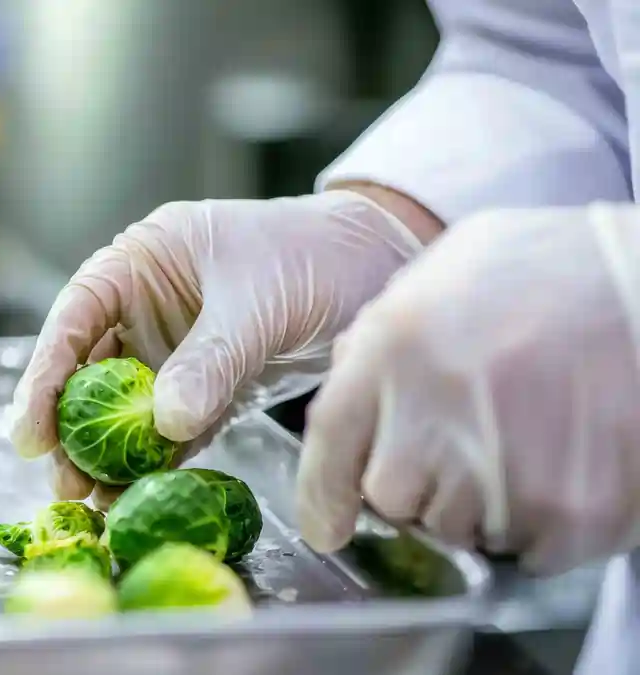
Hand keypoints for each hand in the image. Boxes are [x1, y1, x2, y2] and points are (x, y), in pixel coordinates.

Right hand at [9, 191, 423, 507]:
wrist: (383, 267)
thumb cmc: (316, 254)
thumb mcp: (258, 301)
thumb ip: (210, 358)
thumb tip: (164, 422)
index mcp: (142, 261)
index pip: (75, 317)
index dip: (45, 374)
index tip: (32, 431)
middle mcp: (148, 305)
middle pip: (89, 371)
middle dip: (72, 429)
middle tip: (65, 484)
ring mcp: (176, 348)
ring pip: (125, 407)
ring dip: (108, 453)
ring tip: (92, 502)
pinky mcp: (209, 386)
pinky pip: (171, 428)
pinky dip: (155, 460)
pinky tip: (135, 495)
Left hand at [297, 203, 639, 574]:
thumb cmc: (559, 268)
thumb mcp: (446, 270)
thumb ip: (386, 332)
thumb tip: (350, 375)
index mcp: (395, 349)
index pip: (330, 448)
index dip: (322, 496)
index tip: (328, 522)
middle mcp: (437, 418)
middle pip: (391, 498)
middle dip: (418, 479)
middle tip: (468, 436)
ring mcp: (503, 474)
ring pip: (458, 528)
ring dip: (478, 500)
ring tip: (525, 437)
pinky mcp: (571, 517)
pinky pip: (525, 551)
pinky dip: (538, 523)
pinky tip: (562, 464)